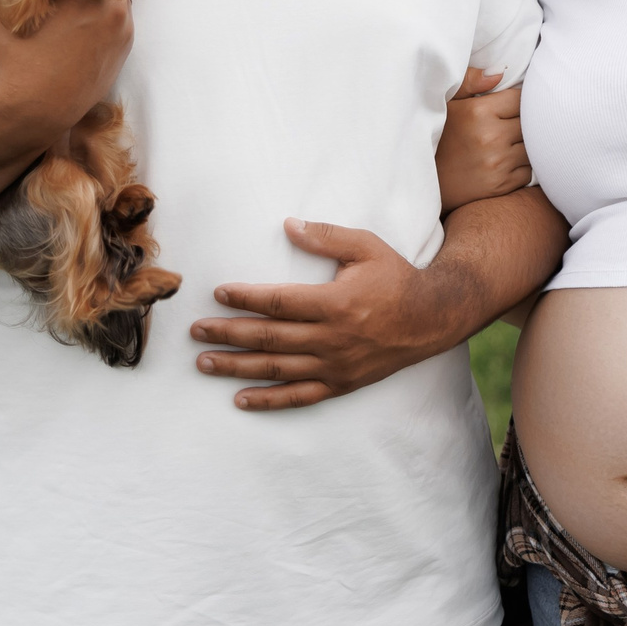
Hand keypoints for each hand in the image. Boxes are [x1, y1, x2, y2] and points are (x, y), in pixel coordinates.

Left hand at [190, 219, 461, 410]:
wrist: (432, 318)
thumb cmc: (396, 277)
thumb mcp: (367, 246)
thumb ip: (327, 236)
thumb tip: (288, 225)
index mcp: (336, 303)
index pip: (278, 302)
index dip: (245, 298)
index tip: (218, 293)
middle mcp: (332, 338)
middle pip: (268, 337)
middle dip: (227, 333)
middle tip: (195, 331)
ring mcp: (335, 365)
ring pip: (276, 369)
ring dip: (236, 366)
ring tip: (204, 362)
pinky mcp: (341, 383)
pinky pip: (299, 397)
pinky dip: (268, 401)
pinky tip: (240, 399)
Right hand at [437, 67, 531, 211]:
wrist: (427, 183)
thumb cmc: (437, 138)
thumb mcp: (446, 103)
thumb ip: (470, 81)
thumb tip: (498, 73)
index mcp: (478, 112)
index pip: (519, 99)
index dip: (515, 102)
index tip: (506, 108)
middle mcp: (491, 137)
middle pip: (529, 123)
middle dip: (522, 123)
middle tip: (508, 126)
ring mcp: (498, 163)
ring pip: (531, 147)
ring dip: (524, 145)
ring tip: (506, 144)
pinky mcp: (502, 185)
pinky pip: (528, 170)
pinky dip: (521, 167)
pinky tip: (503, 163)